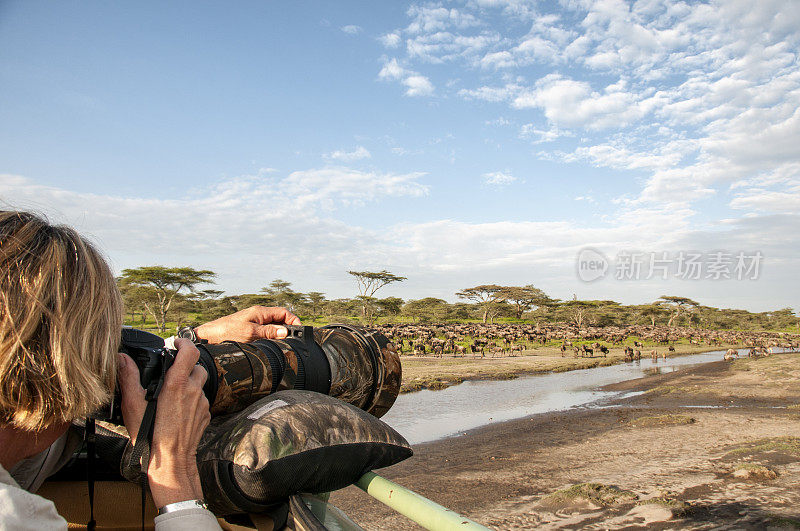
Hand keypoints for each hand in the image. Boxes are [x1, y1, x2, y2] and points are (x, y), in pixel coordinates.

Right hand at [118, 338, 210, 506]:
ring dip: (190, 385)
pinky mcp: (206, 414)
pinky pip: (201, 401)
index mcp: (177, 384)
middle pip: (197, 367)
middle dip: (186, 367)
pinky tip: (178, 411)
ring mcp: (202, 403)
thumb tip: (122, 359)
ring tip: (172, 396)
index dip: (184, 342)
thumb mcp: (133, 406)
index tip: (176, 343)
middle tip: (171, 374)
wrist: (171, 461)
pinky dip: (192, 401)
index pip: (190, 351)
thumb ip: (129, 379)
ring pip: (200, 385)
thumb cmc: (151, 436)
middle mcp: (193, 390)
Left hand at [194, 305, 300, 343]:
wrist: (207, 338)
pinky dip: (269, 340)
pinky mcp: (248, 332)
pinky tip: (268, 347)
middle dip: (287, 330)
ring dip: (277, 336)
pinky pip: (264, 334)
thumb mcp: (250, 333)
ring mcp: (253, 324)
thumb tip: (285, 332)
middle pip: (279, 320)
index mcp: (260, 312)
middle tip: (291, 341)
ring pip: (272, 328)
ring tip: (281, 346)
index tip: (298, 331)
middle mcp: (258, 316)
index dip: (293, 320)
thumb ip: (268, 332)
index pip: (283, 312)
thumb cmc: (226, 332)